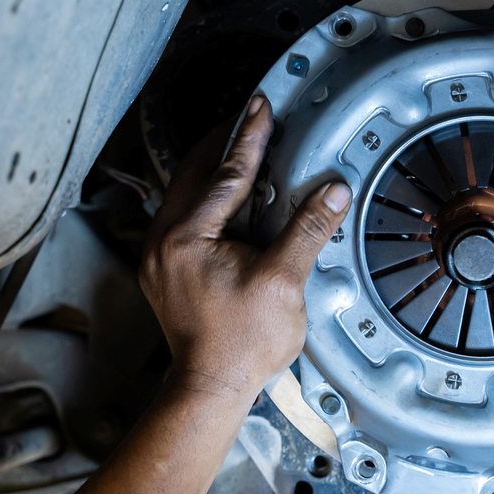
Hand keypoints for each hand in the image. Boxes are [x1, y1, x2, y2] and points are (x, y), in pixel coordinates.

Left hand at [139, 95, 351, 399]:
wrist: (210, 387)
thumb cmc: (242, 342)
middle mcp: (163, 240)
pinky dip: (206, 195)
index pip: (225, 174)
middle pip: (193, 173)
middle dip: (223, 142)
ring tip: (240, 147)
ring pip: (184, 192)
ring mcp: (160, 256)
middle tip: (250, 116)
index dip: (249, 137)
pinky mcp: (165, 270)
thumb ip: (306, 230)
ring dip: (213, 168)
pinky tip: (227, 195)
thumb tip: (333, 193)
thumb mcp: (283, 281)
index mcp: (186, 237)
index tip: (262, 107)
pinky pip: (183, 215)